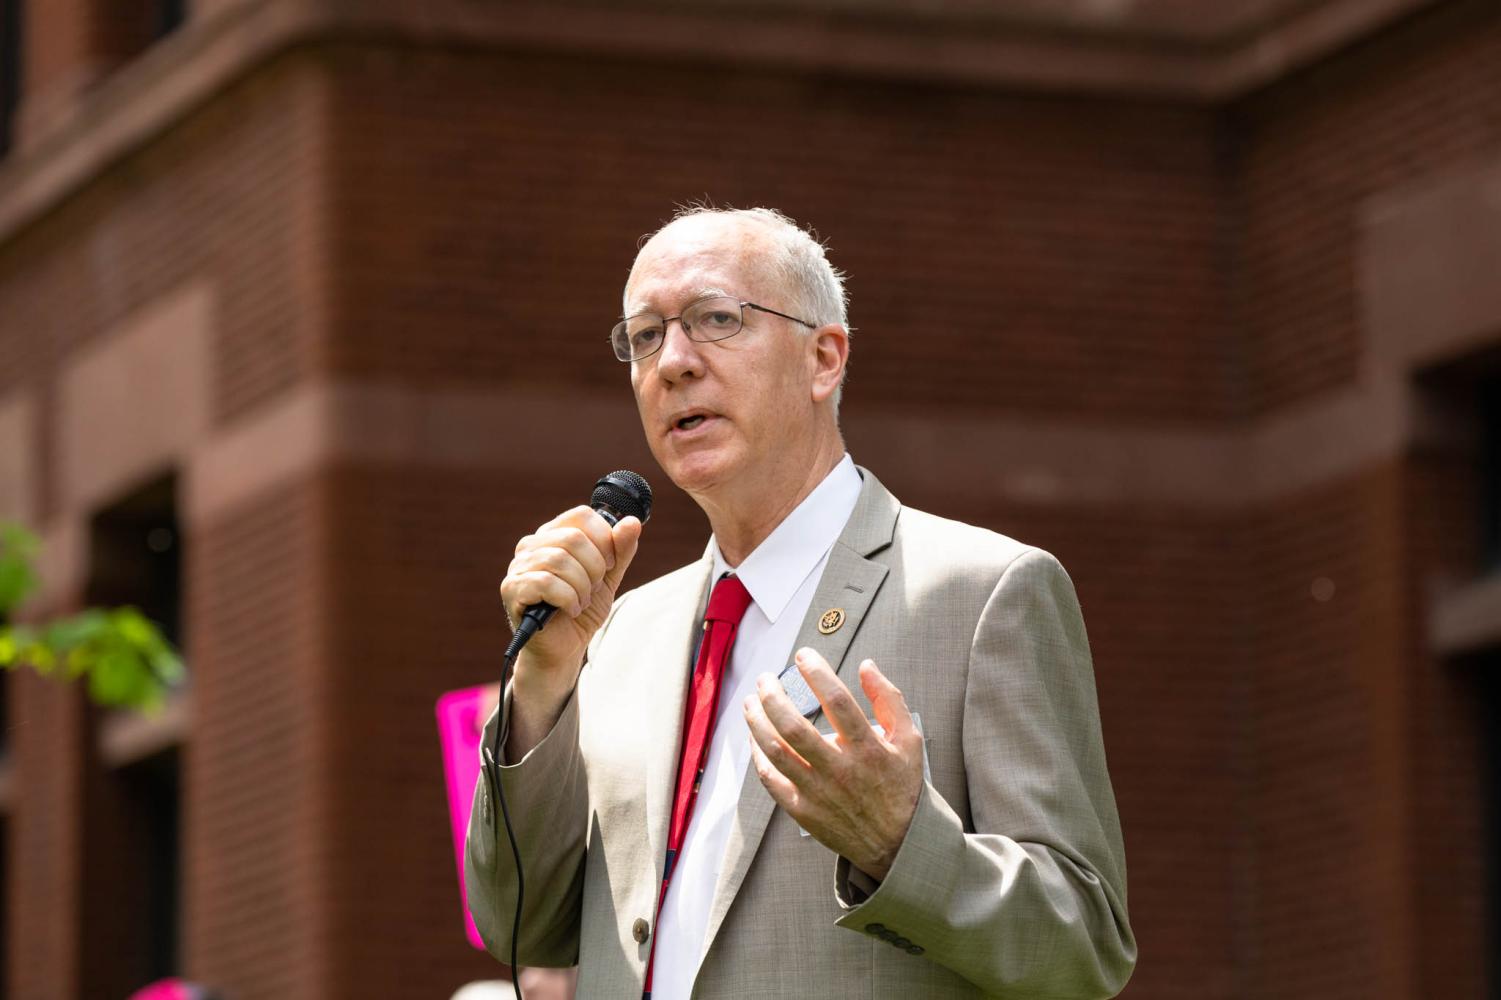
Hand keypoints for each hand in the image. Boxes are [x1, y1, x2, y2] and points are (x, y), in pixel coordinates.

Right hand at [499, 506, 641, 728]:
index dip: (603, 539)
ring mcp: (518, 567)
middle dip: (594, 567)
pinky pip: (546, 583)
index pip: (581, 515)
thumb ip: (620, 550)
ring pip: (559, 560)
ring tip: (581, 602)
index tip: (608, 565)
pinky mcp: (512, 590)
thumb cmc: (582, 609)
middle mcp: (531, 545)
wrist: (565, 648)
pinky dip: (568, 599)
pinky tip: (569, 610)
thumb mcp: (608, 577)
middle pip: (572, 538)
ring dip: (581, 587)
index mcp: (553, 535)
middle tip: (594, 588)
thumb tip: (632, 522)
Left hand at [743, 648, 923, 880]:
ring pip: (776, 751)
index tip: (803, 656)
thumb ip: (890, 699)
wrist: (897, 843)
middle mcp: (840, 770)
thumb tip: (866, 665)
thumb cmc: (902, 785)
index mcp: (868, 748)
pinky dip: (758, 755)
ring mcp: (818, 792)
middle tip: (765, 678)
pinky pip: (771, 779)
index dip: (816, 672)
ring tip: (750, 702)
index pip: (837, 700)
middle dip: (773, 695)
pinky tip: (755, 736)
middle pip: (795, 726)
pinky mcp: (803, 811)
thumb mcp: (909, 740)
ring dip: (757, 722)